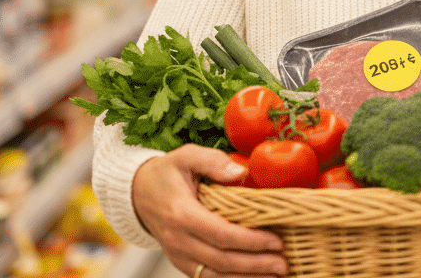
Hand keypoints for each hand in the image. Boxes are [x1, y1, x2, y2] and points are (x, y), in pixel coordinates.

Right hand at [132, 144, 287, 276]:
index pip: (221, 234)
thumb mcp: (186, 156)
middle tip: (282, 263)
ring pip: (214, 275)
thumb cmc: (166, 173)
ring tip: (274, 275)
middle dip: (255, 264)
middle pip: (221, 260)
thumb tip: (239, 172)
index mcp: (181, 213)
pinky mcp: (181, 262)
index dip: (251, 241)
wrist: (137, 192)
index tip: (276, 241)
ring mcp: (177, 255)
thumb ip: (213, 161)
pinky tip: (253, 277)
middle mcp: (178, 239)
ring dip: (246, 277)